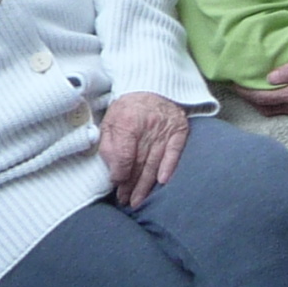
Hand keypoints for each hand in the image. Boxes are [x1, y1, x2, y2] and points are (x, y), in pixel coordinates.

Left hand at [97, 92, 191, 209]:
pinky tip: (162, 181)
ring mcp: (166, 128)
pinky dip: (169, 166)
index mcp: (127, 121)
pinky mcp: (179, 129)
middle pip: (140, 162)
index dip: (120, 174)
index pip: (125, 155)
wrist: (151, 86)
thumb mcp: (109, 121)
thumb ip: (108, 145)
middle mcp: (148, 126)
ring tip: (138, 199)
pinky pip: (175, 151)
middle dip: (131, 184)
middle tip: (125, 200)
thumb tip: (113, 169)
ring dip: (146, 183)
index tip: (116, 184)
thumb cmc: (126, 108)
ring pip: (155, 161)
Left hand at [237, 51, 287, 117]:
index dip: (245, 91)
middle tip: (237, 85)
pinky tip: (270, 92)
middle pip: (264, 108)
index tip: (232, 82)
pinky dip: (271, 102)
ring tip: (250, 88)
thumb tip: (270, 77)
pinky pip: (282, 109)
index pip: (262, 97)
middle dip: (248, 98)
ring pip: (273, 111)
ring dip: (259, 102)